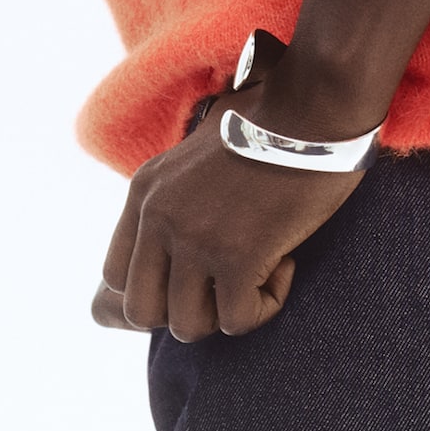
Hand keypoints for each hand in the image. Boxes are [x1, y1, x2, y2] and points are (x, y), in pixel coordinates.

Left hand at [91, 39, 370, 338]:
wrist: (314, 104)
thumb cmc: (274, 120)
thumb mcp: (201, 147)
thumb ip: (181, 189)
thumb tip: (185, 235)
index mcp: (145, 192)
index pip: (115, 276)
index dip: (158, 291)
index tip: (202, 276)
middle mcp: (158, 217)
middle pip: (140, 312)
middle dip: (188, 311)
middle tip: (229, 284)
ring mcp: (193, 238)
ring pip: (187, 326)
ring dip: (228, 310)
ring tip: (260, 270)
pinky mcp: (236, 255)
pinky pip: (237, 320)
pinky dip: (266, 304)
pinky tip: (285, 263)